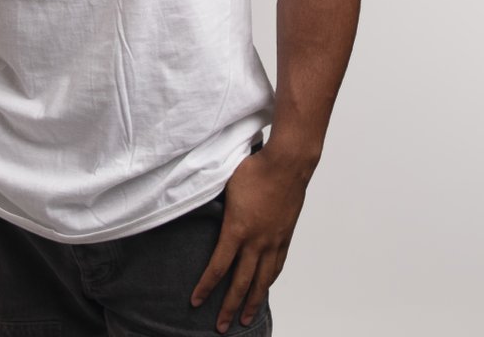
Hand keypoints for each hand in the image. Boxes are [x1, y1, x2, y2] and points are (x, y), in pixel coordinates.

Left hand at [190, 144, 309, 333]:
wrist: (287, 164)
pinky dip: (269, 281)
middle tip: (221, 328)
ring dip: (252, 301)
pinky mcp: (285, 236)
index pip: (218, 267)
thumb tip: (199, 206)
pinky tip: (264, 288)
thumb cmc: (254, 168)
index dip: (206, 287)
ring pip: (262, 280)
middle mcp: (256, 241)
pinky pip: (276, 266)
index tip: (195, 301)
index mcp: (237, 229)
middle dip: (229, 307)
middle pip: (241, 283)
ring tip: (245, 318)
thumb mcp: (225, 184)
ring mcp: (274, 241)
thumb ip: (215, 202)